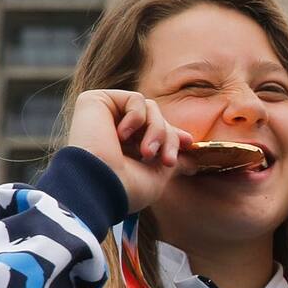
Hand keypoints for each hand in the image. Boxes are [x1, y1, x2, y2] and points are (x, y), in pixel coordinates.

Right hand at [65, 89, 194, 212]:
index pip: (155, 131)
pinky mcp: (94, 101)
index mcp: (125, 148)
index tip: (188, 143)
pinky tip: (121, 136)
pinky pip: (135, 99)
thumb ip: (172, 161)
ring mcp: (104, 116)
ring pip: (150, 108)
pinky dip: (137, 117)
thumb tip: (193, 161)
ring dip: (157, 130)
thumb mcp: (156, 176)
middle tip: (167, 160)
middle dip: (168, 138)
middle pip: (156, 118)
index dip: (173, 135)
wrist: (99, 186)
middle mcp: (113, 131)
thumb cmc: (125, 188)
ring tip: (147, 153)